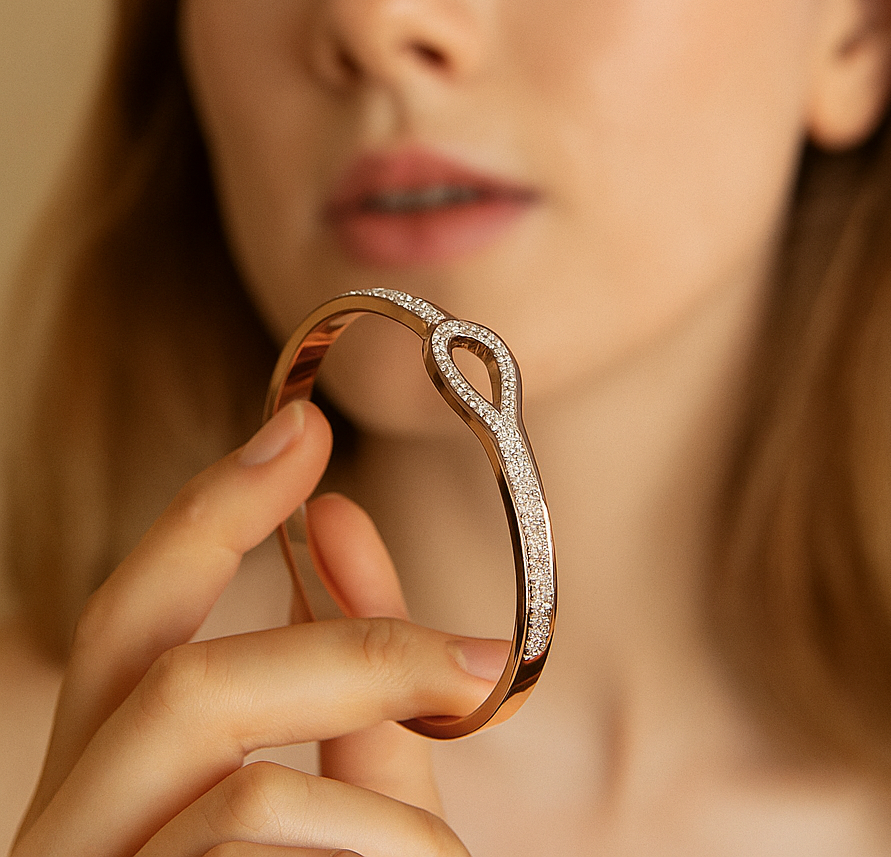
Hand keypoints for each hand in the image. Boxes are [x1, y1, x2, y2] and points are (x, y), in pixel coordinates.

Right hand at [12, 401, 504, 856]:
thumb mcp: (341, 817)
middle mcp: (65, 838)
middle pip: (174, 680)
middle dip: (340, 649)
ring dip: (383, 821)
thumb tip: (343, 526)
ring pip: (242, 805)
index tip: (304, 426)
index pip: (136, 613)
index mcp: (112, 786)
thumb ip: (351, 693)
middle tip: (472, 658)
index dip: (212, 508)